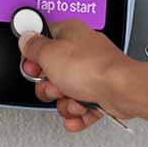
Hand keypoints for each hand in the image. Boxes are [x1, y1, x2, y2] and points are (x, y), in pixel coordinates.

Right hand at [18, 18, 135, 131]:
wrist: (122, 90)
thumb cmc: (91, 68)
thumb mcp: (49, 54)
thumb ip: (33, 47)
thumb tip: (26, 40)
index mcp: (69, 33)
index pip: (42, 41)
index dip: (33, 58)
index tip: (33, 67)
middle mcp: (81, 50)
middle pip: (51, 72)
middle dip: (50, 86)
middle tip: (55, 85)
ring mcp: (92, 73)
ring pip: (65, 92)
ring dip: (65, 102)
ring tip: (73, 99)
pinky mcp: (101, 92)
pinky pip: (81, 106)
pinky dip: (78, 114)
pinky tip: (78, 113)